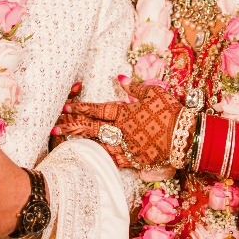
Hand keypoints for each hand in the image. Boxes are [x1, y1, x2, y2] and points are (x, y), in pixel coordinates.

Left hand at [54, 81, 183, 168]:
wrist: (185, 136)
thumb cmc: (170, 111)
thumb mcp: (153, 93)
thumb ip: (133, 87)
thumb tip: (119, 78)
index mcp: (124, 112)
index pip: (97, 110)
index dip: (80, 108)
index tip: (64, 107)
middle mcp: (121, 130)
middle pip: (91, 128)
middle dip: (71, 127)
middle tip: (53, 128)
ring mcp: (126, 146)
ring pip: (97, 144)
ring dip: (80, 143)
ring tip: (62, 144)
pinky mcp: (133, 159)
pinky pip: (113, 159)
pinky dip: (100, 159)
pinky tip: (87, 160)